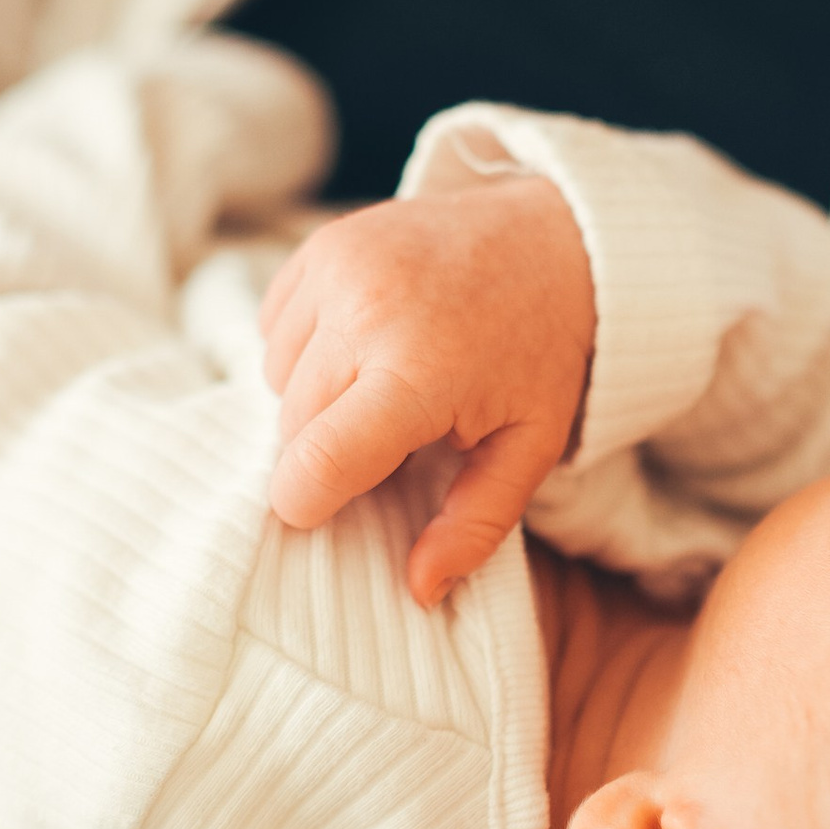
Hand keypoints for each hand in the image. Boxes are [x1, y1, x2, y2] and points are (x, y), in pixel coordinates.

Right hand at [258, 180, 594, 606]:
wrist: (555, 239)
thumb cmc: (541, 351)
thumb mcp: (530, 447)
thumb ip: (474, 524)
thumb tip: (419, 589)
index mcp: (419, 371)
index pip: (314, 464)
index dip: (308, 504)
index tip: (334, 506)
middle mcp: (367, 311)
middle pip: (292, 427)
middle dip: (328, 449)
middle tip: (394, 435)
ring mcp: (340, 268)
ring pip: (276, 377)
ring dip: (313, 397)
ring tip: (381, 382)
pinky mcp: (325, 244)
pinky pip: (274, 325)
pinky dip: (305, 346)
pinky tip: (363, 342)